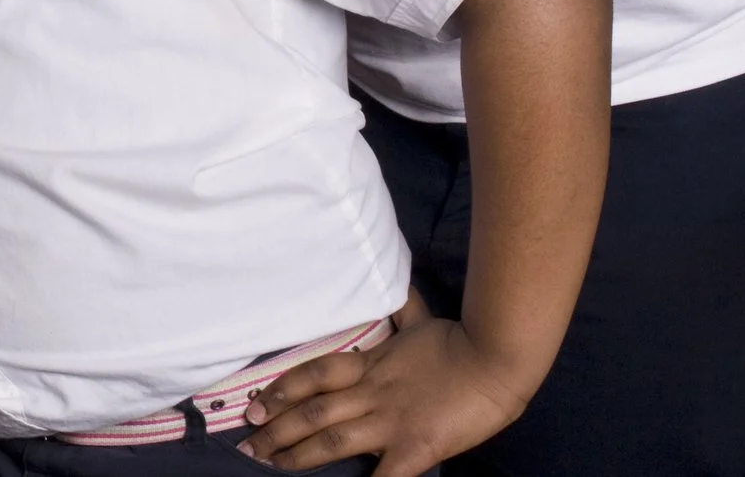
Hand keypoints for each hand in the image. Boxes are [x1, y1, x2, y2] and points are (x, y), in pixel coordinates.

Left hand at [241, 298, 531, 475]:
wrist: (496, 359)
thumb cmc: (459, 340)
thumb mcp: (421, 322)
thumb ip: (401, 311)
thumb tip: (394, 287)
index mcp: (370, 364)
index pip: (313, 375)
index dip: (280, 389)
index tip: (254, 403)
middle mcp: (371, 393)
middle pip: (313, 411)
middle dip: (276, 428)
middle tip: (247, 443)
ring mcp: (390, 421)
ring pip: (331, 439)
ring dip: (296, 453)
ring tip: (268, 462)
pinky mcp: (414, 447)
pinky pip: (383, 475)